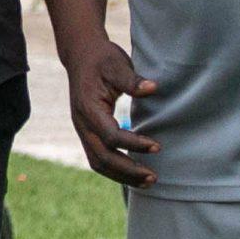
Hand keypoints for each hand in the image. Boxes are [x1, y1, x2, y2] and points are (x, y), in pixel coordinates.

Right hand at [59, 35, 159, 188]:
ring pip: (98, 163)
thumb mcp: (117, 63)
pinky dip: (115, 170)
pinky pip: (98, 158)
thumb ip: (132, 80)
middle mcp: (82, 123)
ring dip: (122, 176)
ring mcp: (82, 130)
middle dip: (128, 170)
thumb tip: (153, 89)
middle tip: (154, 177)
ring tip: (147, 182)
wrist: (81, 56)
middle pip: (102, 157)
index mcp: (88, 108)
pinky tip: (134, 174)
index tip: (157, 146)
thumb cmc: (102, 59)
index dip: (134, 143)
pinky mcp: (87, 133)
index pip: (110, 135)